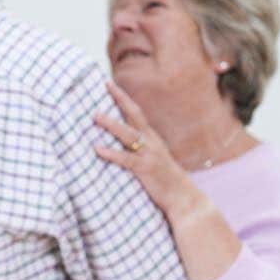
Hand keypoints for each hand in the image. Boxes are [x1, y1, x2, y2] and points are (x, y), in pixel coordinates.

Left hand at [93, 82, 201, 217]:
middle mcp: (152, 142)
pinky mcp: (146, 169)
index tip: (109, 83)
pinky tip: (97, 148)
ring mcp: (150, 154)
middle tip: (105, 85)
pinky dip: (111, 153)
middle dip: (120, 99)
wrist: (183, 197)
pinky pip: (126, 159)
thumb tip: (115, 140)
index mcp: (152, 137)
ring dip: (112, 124)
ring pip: (129, 134)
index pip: (136, 112)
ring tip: (95, 116)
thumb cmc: (163, 179)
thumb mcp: (150, 158)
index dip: (123, 97)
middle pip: (135, 115)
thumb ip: (135, 148)